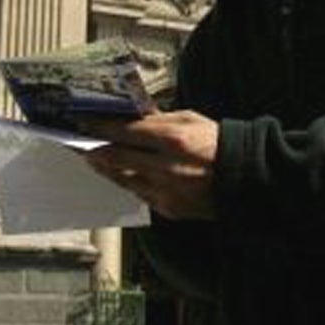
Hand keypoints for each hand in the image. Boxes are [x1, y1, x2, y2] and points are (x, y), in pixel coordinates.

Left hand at [83, 110, 220, 220]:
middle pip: (115, 158)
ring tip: (95, 159)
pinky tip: (123, 174)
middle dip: (93, 150)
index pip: (124, 131)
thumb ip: (159, 119)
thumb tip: (132, 116)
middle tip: (79, 144)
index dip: (100, 127)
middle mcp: (165, 166)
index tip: (83, 123)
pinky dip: (130, 182)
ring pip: (122, 179)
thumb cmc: (217, 143)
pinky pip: (140, 194)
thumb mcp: (190, 120)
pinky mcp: (169, 209)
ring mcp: (165, 190)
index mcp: (172, 138)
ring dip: (106, 168)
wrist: (245, 178)